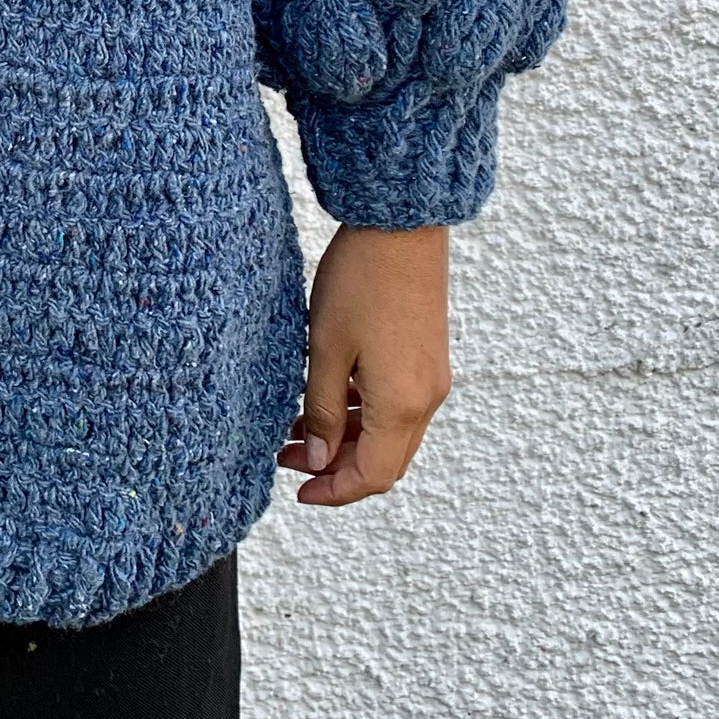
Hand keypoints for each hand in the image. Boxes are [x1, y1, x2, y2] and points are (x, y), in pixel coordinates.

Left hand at [276, 223, 451, 505]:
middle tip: (288, 457)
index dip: (334, 492)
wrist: (401, 225)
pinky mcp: (426, 356)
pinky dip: (362, 412)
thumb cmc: (360, 280)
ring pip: (389, 432)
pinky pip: (396, 404)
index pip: (372, 475)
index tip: (298, 493)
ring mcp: (430, 377)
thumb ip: (319, 408)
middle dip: (335, 468)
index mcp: (402, 404)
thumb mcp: (325, 347)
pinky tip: (324, 394)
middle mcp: (426, 398)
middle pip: (384, 460)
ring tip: (295, 425)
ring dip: (346, 437)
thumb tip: (315, 459)